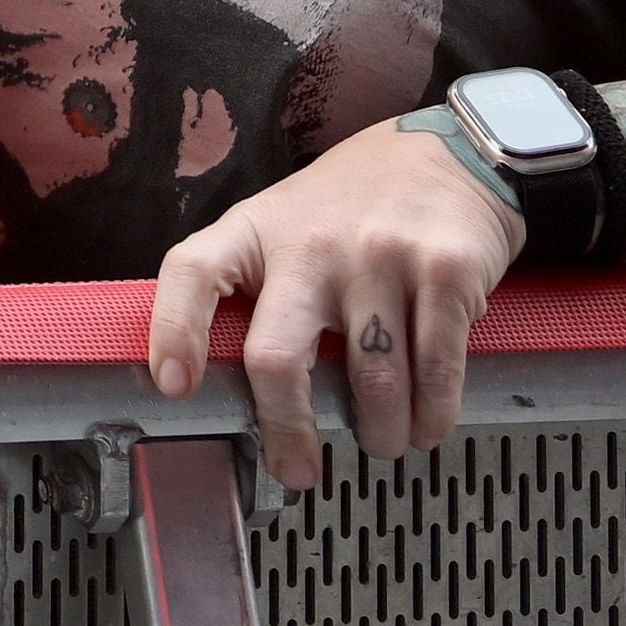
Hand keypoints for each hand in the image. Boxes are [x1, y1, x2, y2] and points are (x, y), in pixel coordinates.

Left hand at [145, 113, 526, 492]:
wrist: (451, 154)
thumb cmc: (353, 205)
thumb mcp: (286, 224)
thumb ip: (257, 286)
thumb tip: (229, 384)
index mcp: (258, 230)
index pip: (193, 272)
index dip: (174, 331)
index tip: (173, 387)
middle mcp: (313, 243)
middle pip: (277, 356)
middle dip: (287, 430)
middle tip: (298, 471)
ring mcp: (380, 255)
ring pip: (371, 382)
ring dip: (380, 433)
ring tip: (384, 441)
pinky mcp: (445, 271)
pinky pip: (435, 370)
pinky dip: (431, 416)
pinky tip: (425, 425)